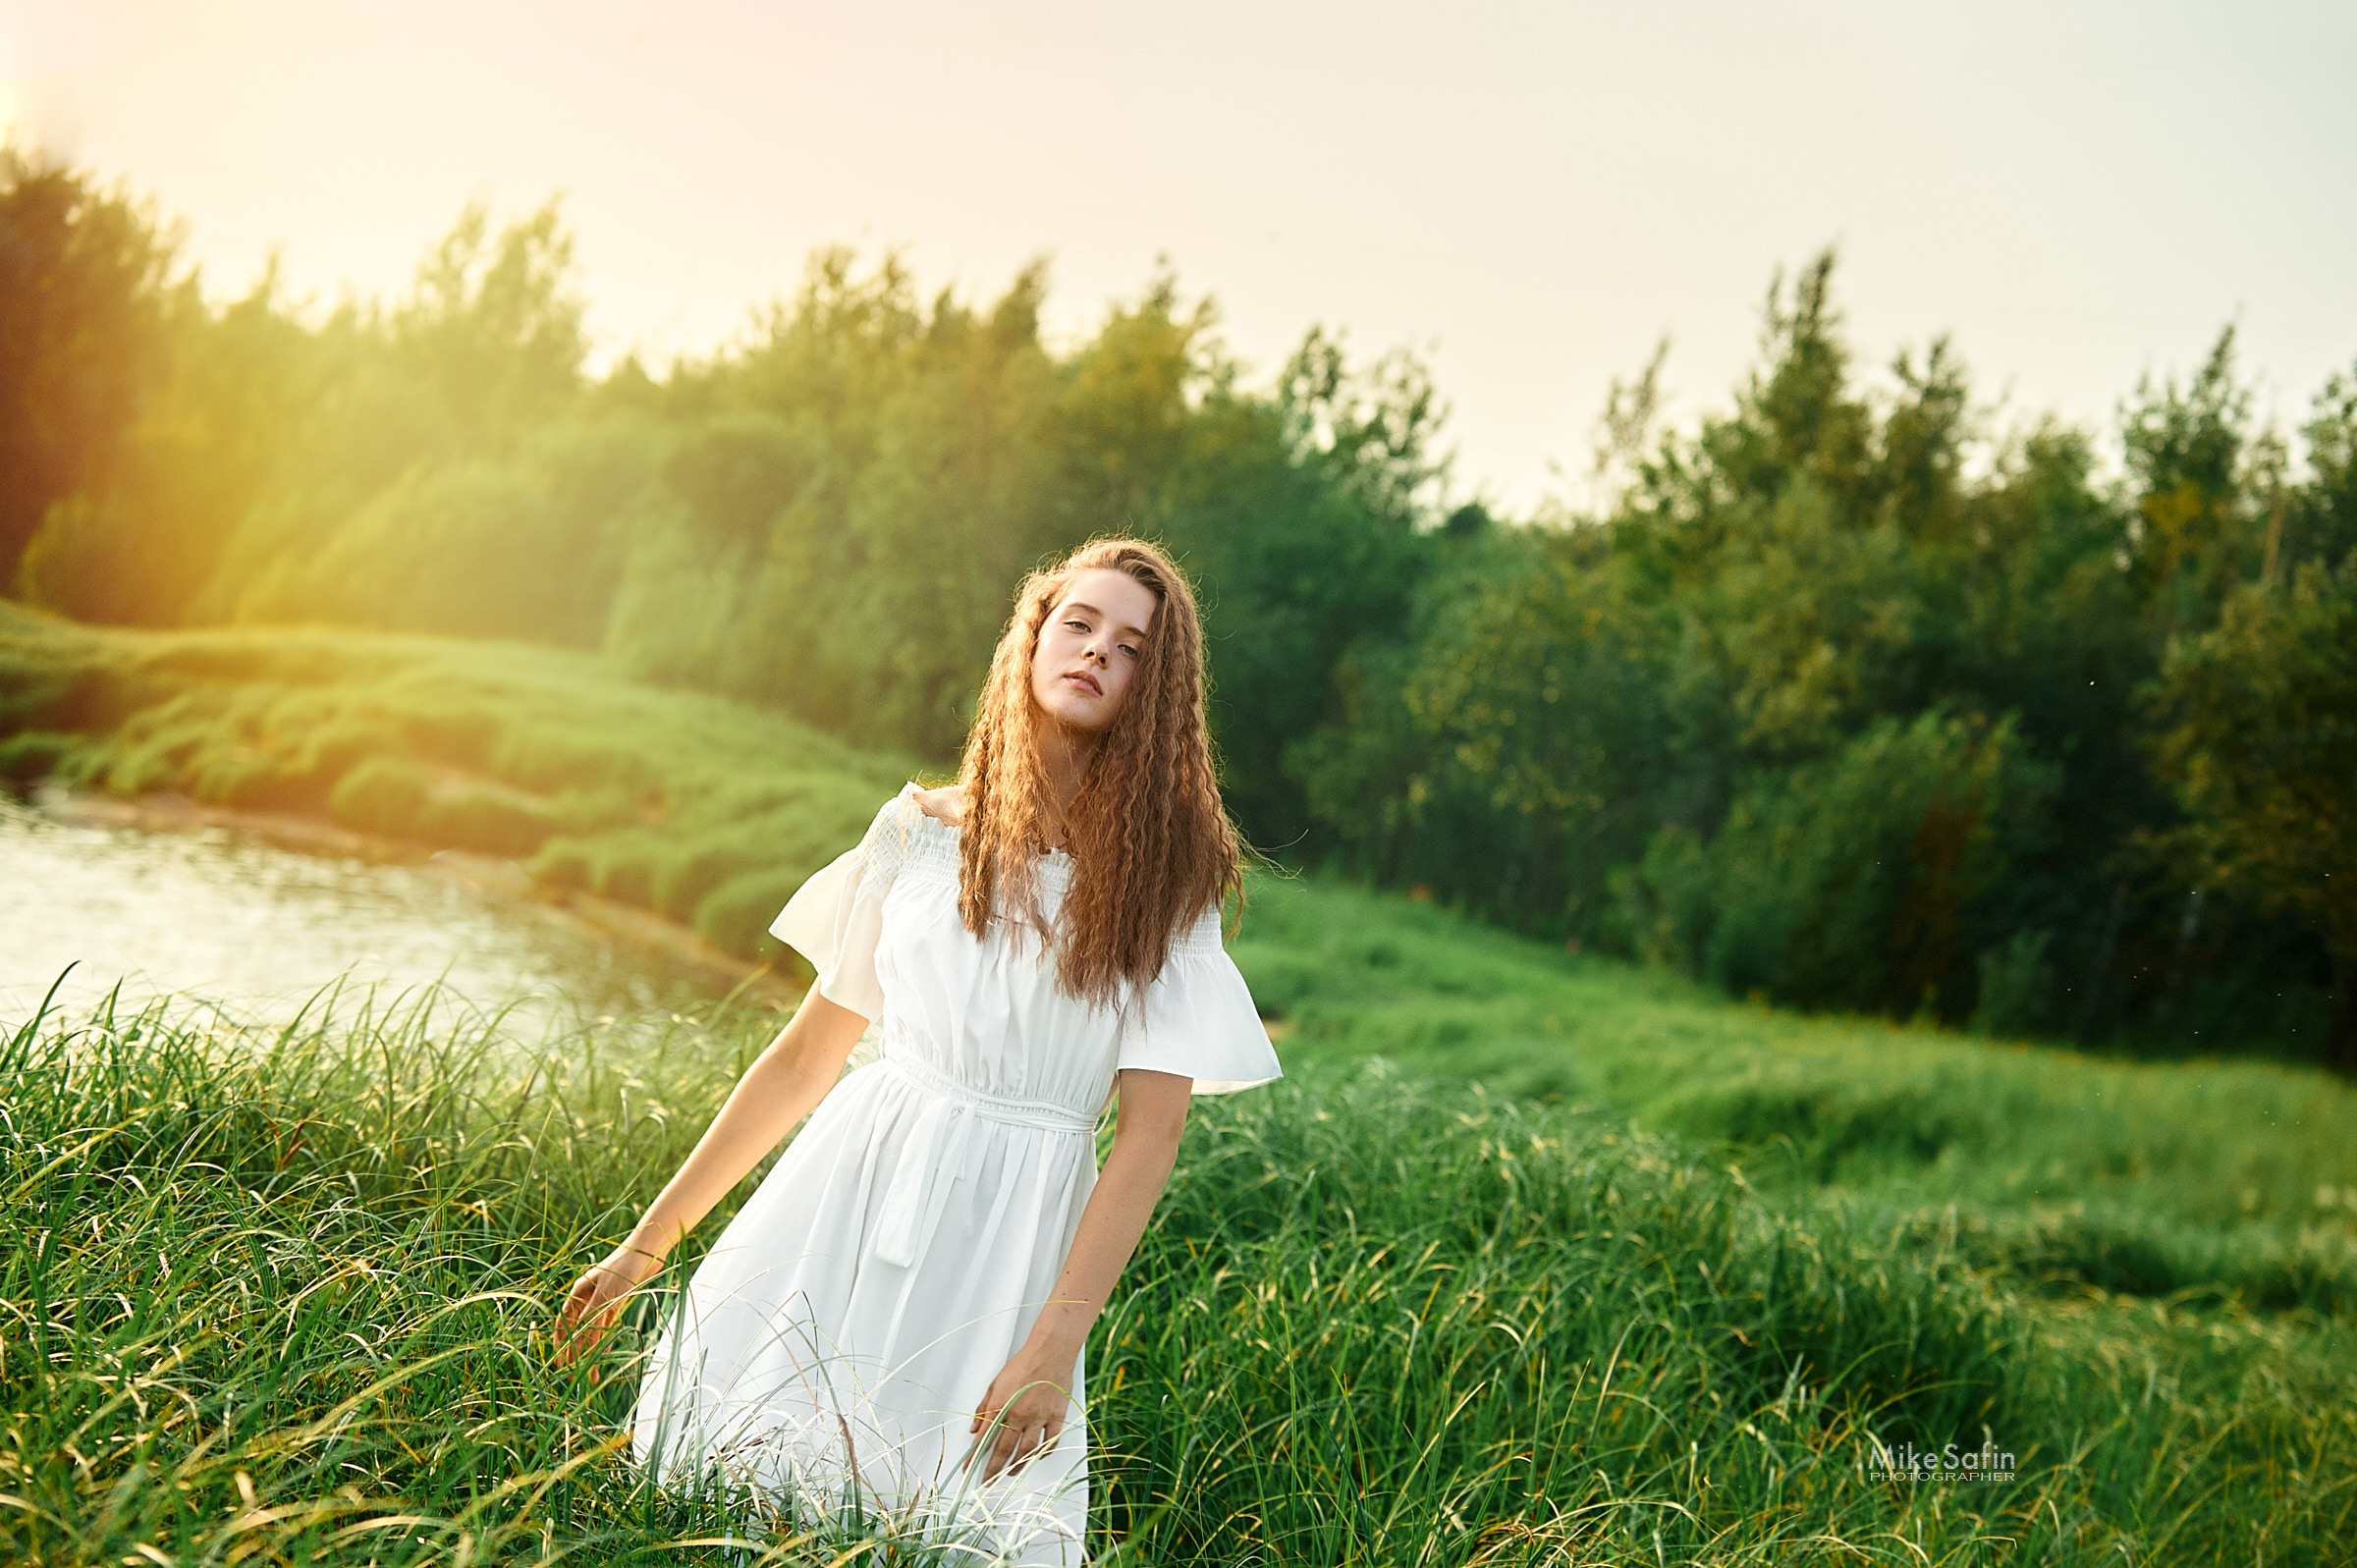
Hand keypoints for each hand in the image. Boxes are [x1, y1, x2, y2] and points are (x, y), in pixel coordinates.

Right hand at [553, 1242, 661, 1367]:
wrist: (647, 1251)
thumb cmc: (623, 1269)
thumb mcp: (605, 1296)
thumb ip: (592, 1320)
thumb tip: (579, 1345)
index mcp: (578, 1293)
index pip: (565, 1323)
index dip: (562, 1343)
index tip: (562, 1363)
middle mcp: (588, 1298)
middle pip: (578, 1330)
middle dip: (576, 1353)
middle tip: (575, 1375)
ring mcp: (602, 1301)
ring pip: (593, 1331)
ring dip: (592, 1351)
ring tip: (592, 1373)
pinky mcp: (617, 1303)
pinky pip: (607, 1326)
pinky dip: (604, 1341)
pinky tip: (604, 1355)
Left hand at [968, 1343, 1075, 1483]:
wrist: (1051, 1351)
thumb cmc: (1023, 1363)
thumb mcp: (996, 1382)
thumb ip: (984, 1407)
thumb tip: (973, 1429)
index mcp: (1002, 1405)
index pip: (984, 1438)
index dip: (974, 1457)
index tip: (967, 1470)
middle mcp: (1019, 1414)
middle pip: (1004, 1450)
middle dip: (993, 1470)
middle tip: (986, 1482)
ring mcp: (1039, 1416)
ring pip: (1026, 1451)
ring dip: (1016, 1466)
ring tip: (1010, 1474)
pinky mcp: (1056, 1416)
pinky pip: (1050, 1442)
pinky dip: (1043, 1453)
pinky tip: (1036, 1458)